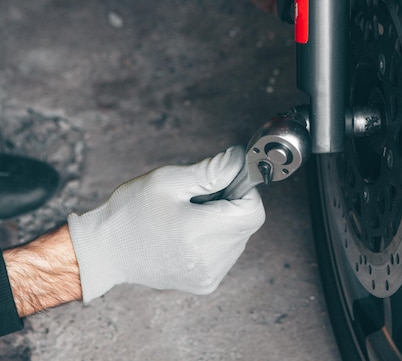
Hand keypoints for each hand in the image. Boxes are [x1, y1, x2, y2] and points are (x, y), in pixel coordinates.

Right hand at [68, 145, 264, 301]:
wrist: (106, 250)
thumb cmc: (131, 212)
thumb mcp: (168, 181)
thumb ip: (211, 170)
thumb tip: (241, 159)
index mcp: (201, 234)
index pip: (253, 211)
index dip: (245, 190)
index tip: (225, 181)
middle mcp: (210, 261)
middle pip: (246, 224)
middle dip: (231, 203)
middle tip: (200, 196)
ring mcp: (209, 275)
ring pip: (239, 238)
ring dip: (224, 221)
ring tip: (190, 216)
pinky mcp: (206, 283)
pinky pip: (226, 253)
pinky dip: (217, 238)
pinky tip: (190, 233)